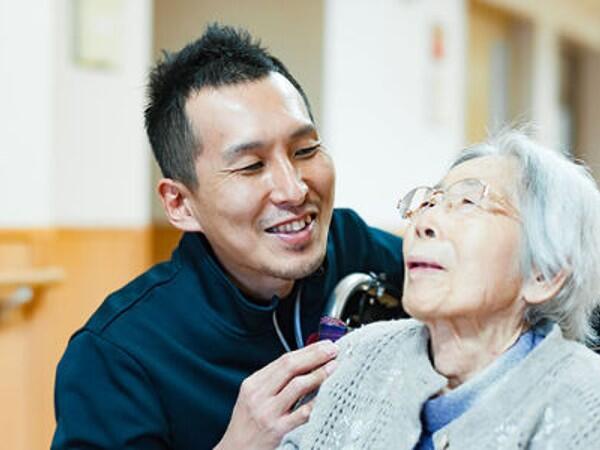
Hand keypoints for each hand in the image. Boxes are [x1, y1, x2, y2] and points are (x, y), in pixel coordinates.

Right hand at [214, 340, 338, 449]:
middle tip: (332, 351)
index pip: (284, 360)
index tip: (323, 345)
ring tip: (333, 368)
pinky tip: (326, 396)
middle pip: (290, 367)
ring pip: (297, 386)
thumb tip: (304, 364)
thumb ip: (274, 382)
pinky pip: (301, 413)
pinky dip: (316, 402)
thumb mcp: (253, 397)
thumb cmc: (246, 424)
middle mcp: (259, 395)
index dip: (307, 350)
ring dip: (318, 374)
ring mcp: (268, 412)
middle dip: (315, 356)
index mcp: (254, 383)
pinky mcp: (277, 429)